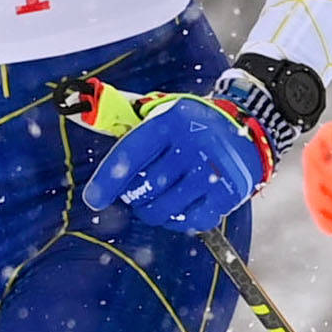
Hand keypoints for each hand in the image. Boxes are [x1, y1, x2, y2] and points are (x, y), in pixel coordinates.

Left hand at [76, 57, 321, 234]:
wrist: (250, 123)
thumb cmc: (191, 124)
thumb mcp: (161, 111)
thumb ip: (124, 118)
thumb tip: (81, 111)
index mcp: (171, 119)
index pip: (131, 153)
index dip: (109, 180)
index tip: (94, 200)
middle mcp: (194, 142)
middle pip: (149, 187)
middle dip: (136, 198)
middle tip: (137, 197)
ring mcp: (215, 168)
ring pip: (169, 208)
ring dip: (156, 212)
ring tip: (157, 205)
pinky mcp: (232, 190)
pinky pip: (195, 220)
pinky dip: (182, 221)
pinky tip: (181, 211)